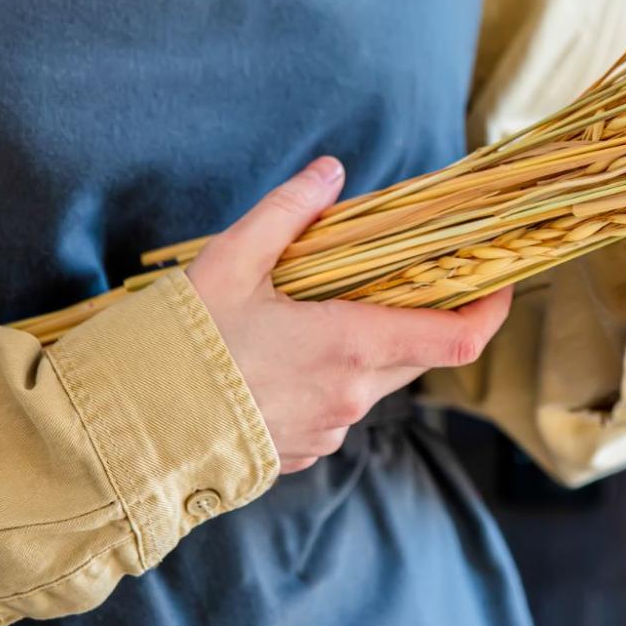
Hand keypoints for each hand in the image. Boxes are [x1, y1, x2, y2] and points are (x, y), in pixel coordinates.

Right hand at [186, 156, 513, 472]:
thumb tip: (331, 172)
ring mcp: (326, 431)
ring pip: (376, 381)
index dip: (491, 308)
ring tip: (322, 307)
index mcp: (350, 348)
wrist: (125, 434)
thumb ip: (288, 211)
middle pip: (419, 353)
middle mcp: (350, 398)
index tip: (500, 279)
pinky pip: (336, 407)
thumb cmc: (178, 345)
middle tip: (404, 273)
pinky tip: (285, 353)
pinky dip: (331, 375)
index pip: (457, 337)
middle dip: (423, 313)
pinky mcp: (299, 453)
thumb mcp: (231, 261)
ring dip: (368, 344)